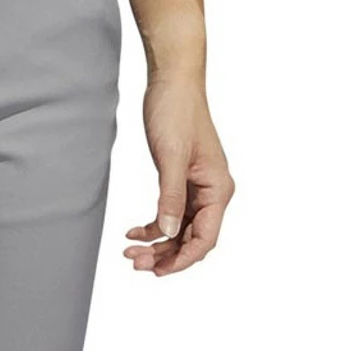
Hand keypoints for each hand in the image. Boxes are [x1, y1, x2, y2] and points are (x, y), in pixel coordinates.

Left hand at [123, 73, 234, 274]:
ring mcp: (198, 185)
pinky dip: (155, 224)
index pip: (204, 238)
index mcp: (218, 189)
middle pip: (192, 237)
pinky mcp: (182, 177)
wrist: (171, 80)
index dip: (181, 259)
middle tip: (135, 262)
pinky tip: (135, 231)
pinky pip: (172, 211)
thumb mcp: (170, 156)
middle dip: (165, 254)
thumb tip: (169, 232)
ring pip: (180, 227)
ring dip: (159, 242)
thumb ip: (170, 196)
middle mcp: (212, 191)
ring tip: (132, 252)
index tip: (157, 271)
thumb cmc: (176, 112)